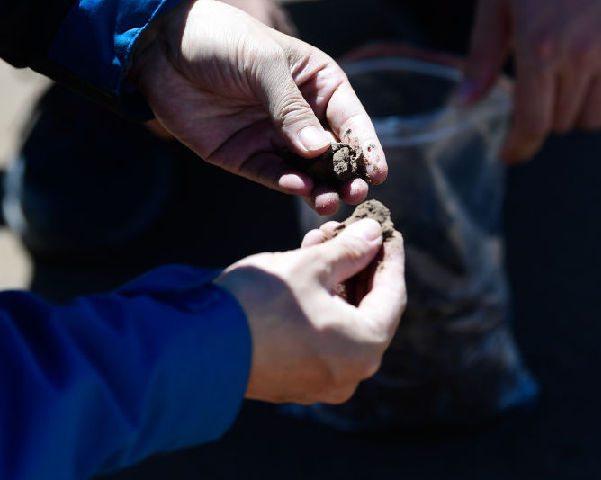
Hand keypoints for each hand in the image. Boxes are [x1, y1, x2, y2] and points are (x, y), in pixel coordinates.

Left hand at [130, 0, 387, 214]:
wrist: (159, 47)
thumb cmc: (221, 39)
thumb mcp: (262, 63)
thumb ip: (290, 108)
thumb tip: (320, 150)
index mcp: (318, 84)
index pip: (351, 119)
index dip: (366, 146)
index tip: (377, 172)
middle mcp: (303, 115)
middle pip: (334, 152)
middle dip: (347, 174)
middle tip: (356, 193)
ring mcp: (275, 138)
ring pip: (308, 171)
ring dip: (321, 187)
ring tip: (329, 201)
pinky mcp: (246, 156)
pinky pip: (273, 176)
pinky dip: (287, 185)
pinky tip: (298, 190)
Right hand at [216, 220, 405, 403]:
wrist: (193, 348)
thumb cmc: (258, 304)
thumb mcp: (311, 266)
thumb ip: (349, 250)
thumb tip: (373, 235)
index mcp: (365, 347)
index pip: (393, 294)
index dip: (390, 257)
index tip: (386, 231)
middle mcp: (351, 373)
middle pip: (369, 310)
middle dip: (359, 267)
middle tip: (349, 232)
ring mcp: (321, 382)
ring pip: (343, 323)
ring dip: (337, 283)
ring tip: (320, 243)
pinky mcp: (294, 381)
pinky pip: (321, 339)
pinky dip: (320, 307)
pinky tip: (306, 274)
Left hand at [462, 0, 600, 162]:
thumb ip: (480, 57)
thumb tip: (462, 105)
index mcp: (540, 46)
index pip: (532, 124)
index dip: (518, 147)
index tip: (509, 152)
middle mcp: (582, 55)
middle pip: (562, 124)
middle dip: (543, 115)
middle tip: (538, 86)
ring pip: (596, 117)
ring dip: (577, 109)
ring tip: (568, 76)